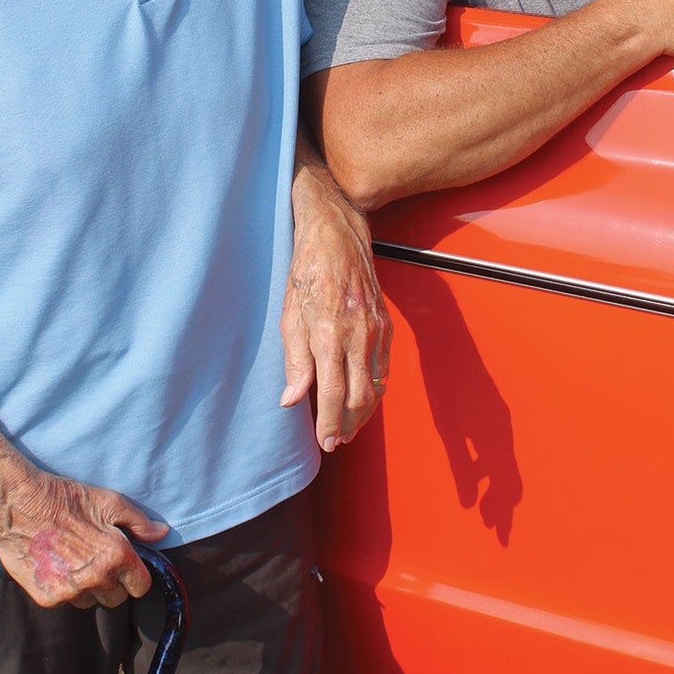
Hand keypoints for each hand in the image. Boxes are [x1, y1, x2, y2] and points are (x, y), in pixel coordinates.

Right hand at [0, 469, 168, 609]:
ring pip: (90, 601)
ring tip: (73, 559)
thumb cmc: (65, 499)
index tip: (125, 565)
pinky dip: (64, 588)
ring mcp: (70, 591)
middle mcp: (96, 578)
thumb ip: (138, 521)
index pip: (141, 586)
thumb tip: (161, 533)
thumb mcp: (107, 501)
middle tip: (96, 558)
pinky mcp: (48, 598)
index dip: (135, 575)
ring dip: (87, 587)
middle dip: (112, 582)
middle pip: (116, 598)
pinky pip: (66, 601)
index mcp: (116, 556)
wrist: (18, 505)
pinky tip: (55, 564)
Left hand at [280, 145, 392, 451]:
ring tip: (348, 428)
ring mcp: (375, 328)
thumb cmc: (306, 268)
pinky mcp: (385, 322)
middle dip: (347, 424)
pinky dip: (376, 387)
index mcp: (328, 332)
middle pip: (358, 396)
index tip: (325, 442)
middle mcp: (357, 333)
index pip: (332, 392)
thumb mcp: (288, 312)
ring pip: (376, 384)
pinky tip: (364, 397)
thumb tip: (291, 399)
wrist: (336, 231)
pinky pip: (383, 365)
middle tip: (335, 442)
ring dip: (363, 411)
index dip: (328, 422)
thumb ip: (293, 360)